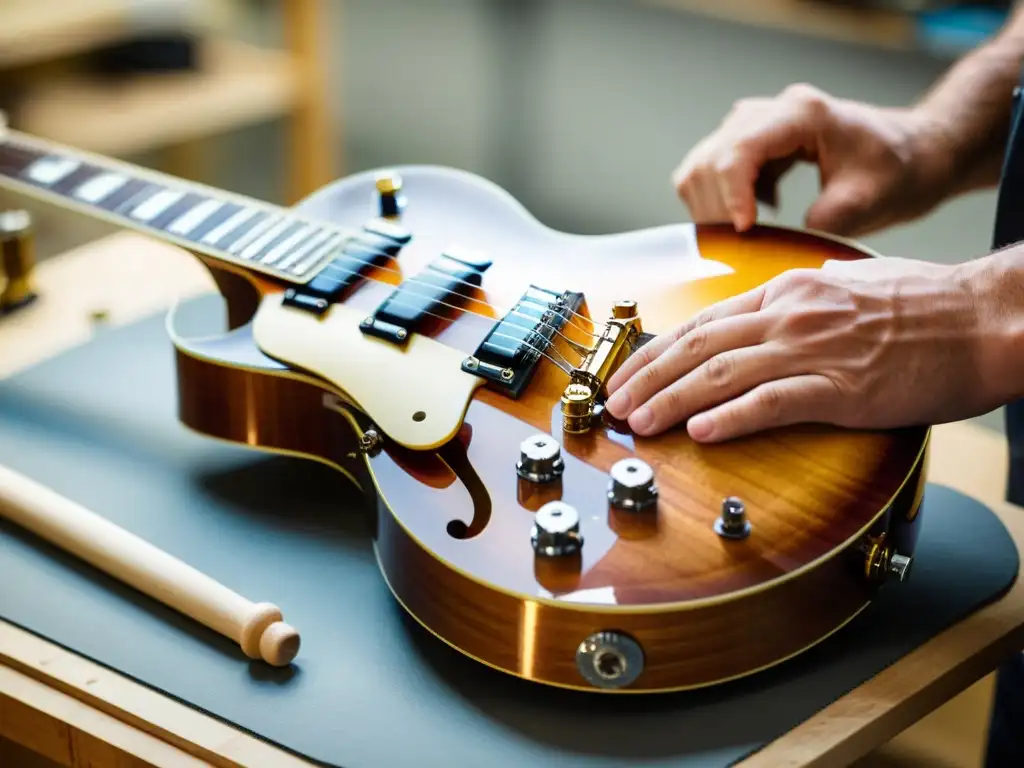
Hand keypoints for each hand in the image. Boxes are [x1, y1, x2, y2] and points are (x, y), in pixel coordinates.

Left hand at [603, 256, 1002, 441]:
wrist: (986, 318)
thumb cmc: (926, 305)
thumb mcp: (848, 285)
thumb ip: (801, 300)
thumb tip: (769, 315)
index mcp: (789, 291)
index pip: (705, 324)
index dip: (658, 351)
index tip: (629, 373)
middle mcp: (791, 315)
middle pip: (698, 348)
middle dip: (647, 377)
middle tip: (614, 403)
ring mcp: (814, 349)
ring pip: (721, 374)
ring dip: (670, 400)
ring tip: (638, 422)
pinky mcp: (843, 387)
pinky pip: (772, 402)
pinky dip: (730, 417)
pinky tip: (699, 432)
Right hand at [672, 83, 955, 236]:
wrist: (915, 155)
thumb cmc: (899, 172)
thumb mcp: (867, 203)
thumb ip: (819, 224)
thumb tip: (771, 250)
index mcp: (803, 113)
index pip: (741, 150)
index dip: (733, 194)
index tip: (744, 231)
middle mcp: (772, 111)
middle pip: (712, 158)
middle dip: (718, 207)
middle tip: (741, 245)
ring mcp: (757, 123)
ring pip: (702, 164)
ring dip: (713, 205)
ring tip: (747, 231)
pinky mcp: (751, 141)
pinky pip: (710, 170)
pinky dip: (720, 199)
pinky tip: (755, 214)